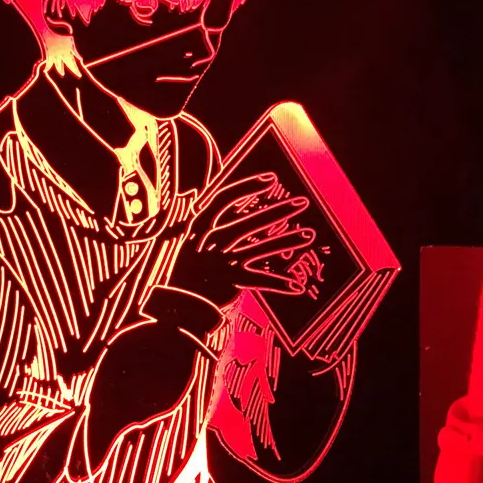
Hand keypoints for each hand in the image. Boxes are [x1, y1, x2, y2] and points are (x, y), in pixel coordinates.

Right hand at [169, 172, 316, 306]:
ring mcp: (220, 261)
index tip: (270, 179)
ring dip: (287, 240)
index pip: (223, 199)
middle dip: (279, 211)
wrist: (173, 303)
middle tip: (302, 203)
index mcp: (198, 227)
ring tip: (309, 235)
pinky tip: (297, 286)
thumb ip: (207, 224)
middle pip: (250, 222)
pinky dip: (279, 284)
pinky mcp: (228, 281)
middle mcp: (210, 241)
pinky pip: (258, 280)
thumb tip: (221, 203)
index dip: (247, 186)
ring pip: (260, 248)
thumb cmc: (184, 270)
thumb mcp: (189, 241)